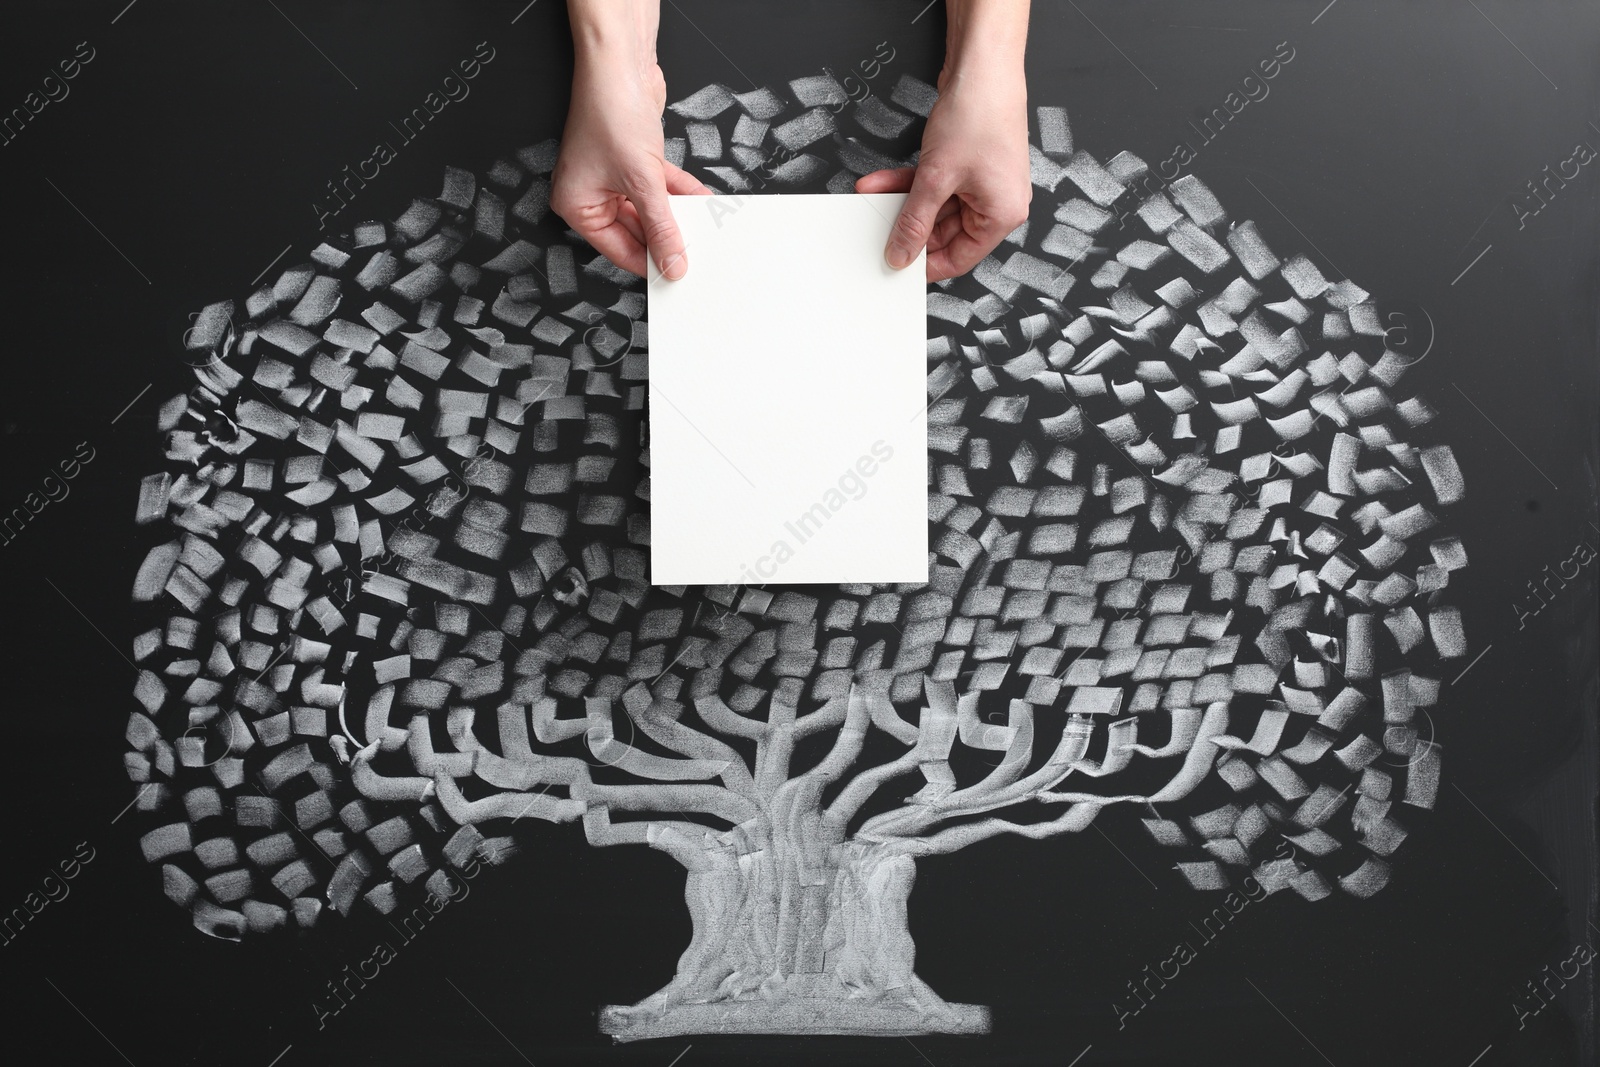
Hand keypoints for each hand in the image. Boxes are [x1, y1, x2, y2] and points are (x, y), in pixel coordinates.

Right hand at [552, 3, 709, 279]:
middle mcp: (591, 192)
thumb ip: (662, 227)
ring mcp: (612, 175)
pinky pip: (659, 185)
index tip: (675, 273)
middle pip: (635, 230)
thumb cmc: (609, 111)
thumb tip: (672, 262)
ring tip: (702, 225)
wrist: (620, 63)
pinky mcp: (633, 158)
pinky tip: (701, 199)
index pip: (616, 250)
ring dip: (678, 213)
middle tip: (693, 251)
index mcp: (576, 205)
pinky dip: (679, 191)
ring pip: (650, 207)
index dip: (648, 262)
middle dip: (666, 235)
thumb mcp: (642, 182)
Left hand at [857, 1, 1031, 281]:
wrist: (983, 66)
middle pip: (944, 231)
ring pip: (935, 205)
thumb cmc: (979, 115)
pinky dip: (908, 183)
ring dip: (902, 200)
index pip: (960, 258)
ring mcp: (982, 181)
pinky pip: (934, 183)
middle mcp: (997, 201)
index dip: (926, 264)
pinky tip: (881, 182)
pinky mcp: (968, 163)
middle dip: (908, 225)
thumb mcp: (936, 178)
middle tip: (879, 230)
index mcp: (1002, 215)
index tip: (898, 265)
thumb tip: (902, 253)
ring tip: (873, 197)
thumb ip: (914, 220)